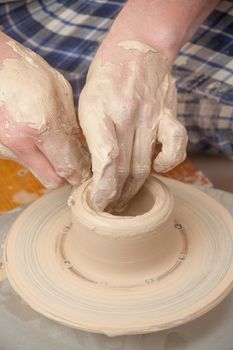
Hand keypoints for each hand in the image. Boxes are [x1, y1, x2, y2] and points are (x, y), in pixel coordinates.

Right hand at [0, 36, 89, 187]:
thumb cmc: (25, 73)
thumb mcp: (58, 92)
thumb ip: (70, 124)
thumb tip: (79, 150)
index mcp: (42, 125)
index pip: (68, 164)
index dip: (80, 172)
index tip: (86, 170)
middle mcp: (21, 141)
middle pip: (53, 179)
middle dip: (66, 176)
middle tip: (74, 166)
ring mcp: (6, 147)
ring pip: (38, 171)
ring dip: (50, 165)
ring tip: (53, 146)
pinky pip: (24, 161)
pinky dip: (34, 155)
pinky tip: (34, 137)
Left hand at [78, 40, 187, 210]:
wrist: (134, 49)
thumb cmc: (105, 79)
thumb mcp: (86, 104)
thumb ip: (92, 136)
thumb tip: (96, 170)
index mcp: (99, 113)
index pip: (105, 161)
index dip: (103, 189)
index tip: (98, 203)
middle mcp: (126, 116)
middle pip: (125, 169)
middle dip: (116, 195)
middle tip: (109, 207)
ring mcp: (150, 115)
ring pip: (145, 164)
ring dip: (135, 188)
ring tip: (125, 200)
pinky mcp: (168, 113)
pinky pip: (176, 145)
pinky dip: (168, 163)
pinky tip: (158, 169)